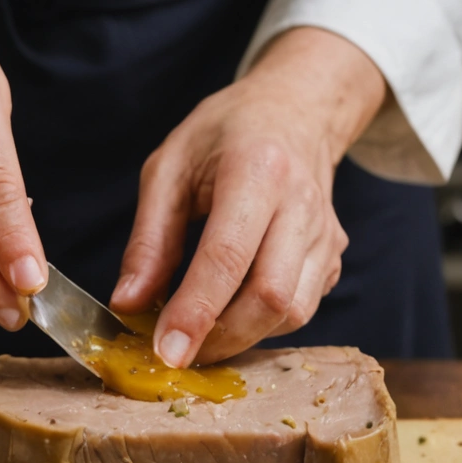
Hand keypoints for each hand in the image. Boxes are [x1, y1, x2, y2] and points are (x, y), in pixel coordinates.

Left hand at [110, 26, 386, 366]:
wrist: (295, 111)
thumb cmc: (225, 134)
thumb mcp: (168, 168)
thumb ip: (148, 240)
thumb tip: (128, 305)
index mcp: (256, 169)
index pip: (228, 257)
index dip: (196, 313)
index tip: (166, 352)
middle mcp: (301, 204)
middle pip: (271, 297)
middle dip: (221, 338)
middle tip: (176, 352)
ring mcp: (325, 233)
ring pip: (293, 312)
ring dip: (243, 337)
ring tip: (200, 332)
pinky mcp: (333, 256)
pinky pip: (302, 307)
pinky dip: (263, 324)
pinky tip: (231, 311)